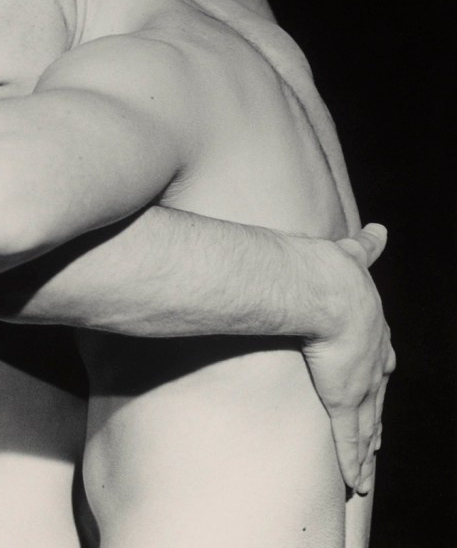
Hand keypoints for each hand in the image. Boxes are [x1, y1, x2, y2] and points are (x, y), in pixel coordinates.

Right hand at [302, 223, 395, 494]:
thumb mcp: (356, 257)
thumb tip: (380, 228)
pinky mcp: (345, 401)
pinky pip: (348, 440)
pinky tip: (356, 482)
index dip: (379, 370)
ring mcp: (362, 385)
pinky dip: (353, 462)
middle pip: (379, 396)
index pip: (380, 356)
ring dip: (368, 448)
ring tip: (366, 467)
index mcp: (372, 328)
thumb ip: (368, 246)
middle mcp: (373, 361)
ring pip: (367, 425)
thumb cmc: (336, 272)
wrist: (329, 290)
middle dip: (378, 416)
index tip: (381, 376)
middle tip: (379, 434)